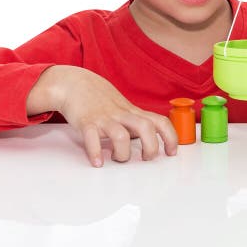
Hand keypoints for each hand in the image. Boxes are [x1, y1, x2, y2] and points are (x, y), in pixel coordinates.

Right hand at [52, 66, 178, 166]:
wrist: (75, 84)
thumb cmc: (101, 99)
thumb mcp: (124, 107)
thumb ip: (137, 122)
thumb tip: (150, 140)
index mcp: (133, 112)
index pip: (160, 121)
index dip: (170, 137)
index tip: (172, 152)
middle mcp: (121, 114)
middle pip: (145, 128)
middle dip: (151, 147)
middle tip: (146, 158)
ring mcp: (104, 118)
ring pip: (120, 136)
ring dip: (122, 153)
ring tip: (118, 158)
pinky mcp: (86, 122)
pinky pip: (92, 138)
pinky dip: (95, 152)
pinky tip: (97, 162)